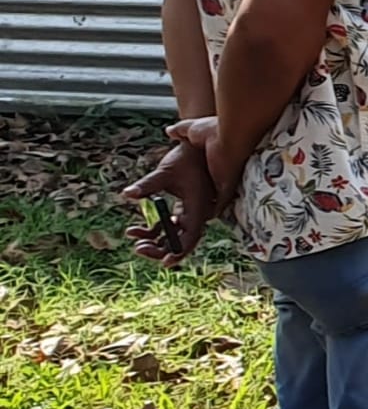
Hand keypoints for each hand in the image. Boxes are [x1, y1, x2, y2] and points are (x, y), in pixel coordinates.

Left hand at [121, 119, 220, 263]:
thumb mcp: (164, 172)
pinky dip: (153, 229)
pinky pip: (169, 225)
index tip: (164, 263)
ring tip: (133, 238)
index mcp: (198, 207)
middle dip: (160, 248)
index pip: (191, 237)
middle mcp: (196, 213)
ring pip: (173, 234)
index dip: (179, 252)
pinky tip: (134, 229)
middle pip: (181, 240)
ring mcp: (190, 211)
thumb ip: (147, 185)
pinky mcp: (183, 207)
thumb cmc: (185, 158)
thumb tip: (127, 193)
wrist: (196, 145)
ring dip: (154, 240)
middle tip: (138, 249)